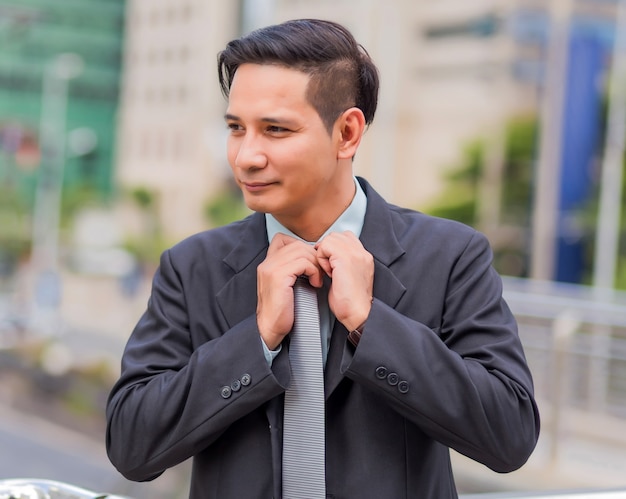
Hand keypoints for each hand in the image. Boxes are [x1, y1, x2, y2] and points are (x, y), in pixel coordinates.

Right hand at [256, 233, 322, 348]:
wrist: (271, 329)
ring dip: (315, 264)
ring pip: (301, 251)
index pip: (283, 239)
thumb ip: (293, 269)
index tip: (310, 263)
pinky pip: (302, 263)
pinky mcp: (278, 277)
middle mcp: (267, 262)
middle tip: (320, 272)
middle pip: (297, 244)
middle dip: (313, 256)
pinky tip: (315, 283)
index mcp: (267, 263)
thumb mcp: (286, 284)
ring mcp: (271, 268)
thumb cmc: (283, 310)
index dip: (300, 246)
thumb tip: (313, 256)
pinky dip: (314, 271)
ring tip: (318, 279)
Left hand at [315, 231, 372, 331]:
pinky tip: (328, 273)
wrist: (358, 314)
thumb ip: (343, 262)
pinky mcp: (345, 259)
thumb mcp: (349, 277)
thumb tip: (328, 256)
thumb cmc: (350, 302)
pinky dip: (321, 259)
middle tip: (329, 269)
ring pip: (330, 239)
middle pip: (336, 236)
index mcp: (364, 257)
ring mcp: (355, 254)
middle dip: (327, 250)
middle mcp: (362, 252)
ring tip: (329, 271)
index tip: (331, 266)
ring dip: (324, 254)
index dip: (333, 249)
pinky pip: (325, 246)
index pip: (345, 237)